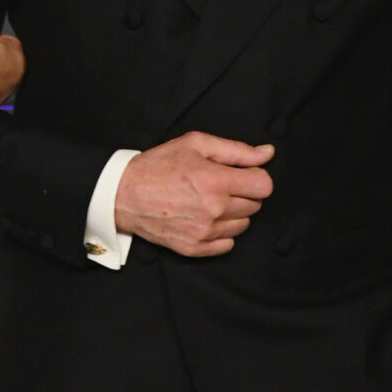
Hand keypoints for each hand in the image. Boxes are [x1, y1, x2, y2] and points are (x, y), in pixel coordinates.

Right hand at [113, 132, 274, 257]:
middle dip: (243, 193)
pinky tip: (205, 218)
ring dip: (233, 213)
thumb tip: (267, 154)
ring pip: (243, 225)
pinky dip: (222, 232)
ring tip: (210, 201)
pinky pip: (227, 244)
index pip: (264, 186)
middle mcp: (213, 209)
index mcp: (215, 180)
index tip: (243, 175)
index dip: (256, 177)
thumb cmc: (158, 166)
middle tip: (220, 185)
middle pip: (255, 205)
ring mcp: (204, 231)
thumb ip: (236, 150)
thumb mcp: (196, 144)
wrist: (124, 194)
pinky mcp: (194, 248)